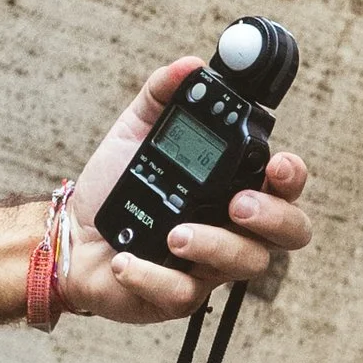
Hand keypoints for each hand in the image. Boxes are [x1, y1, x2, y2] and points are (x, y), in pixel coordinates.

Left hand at [64, 57, 310, 326]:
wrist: (69, 235)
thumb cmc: (115, 189)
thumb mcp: (136, 133)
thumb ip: (162, 96)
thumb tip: (189, 65)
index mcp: (234, 188)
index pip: (286, 187)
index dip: (292, 178)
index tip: (276, 164)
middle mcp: (233, 230)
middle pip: (290, 234)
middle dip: (272, 217)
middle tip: (237, 204)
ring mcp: (209, 268)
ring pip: (244, 265)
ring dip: (213, 246)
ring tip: (173, 234)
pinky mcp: (176, 297)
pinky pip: (182, 294)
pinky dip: (152, 275)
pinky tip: (126, 261)